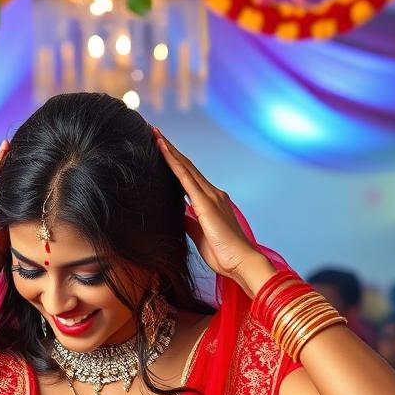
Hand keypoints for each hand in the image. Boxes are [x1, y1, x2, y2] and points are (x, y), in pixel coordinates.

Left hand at [153, 129, 262, 282]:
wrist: (241, 263)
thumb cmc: (224, 254)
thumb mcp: (200, 235)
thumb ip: (190, 222)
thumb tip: (178, 215)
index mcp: (211, 201)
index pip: (189, 176)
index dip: (175, 161)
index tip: (161, 148)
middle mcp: (213, 193)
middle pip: (187, 165)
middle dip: (170, 148)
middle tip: (154, 131)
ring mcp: (211, 196)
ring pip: (186, 166)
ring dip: (169, 149)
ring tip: (154, 134)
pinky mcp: (206, 203)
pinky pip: (186, 177)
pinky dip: (173, 162)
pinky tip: (163, 149)